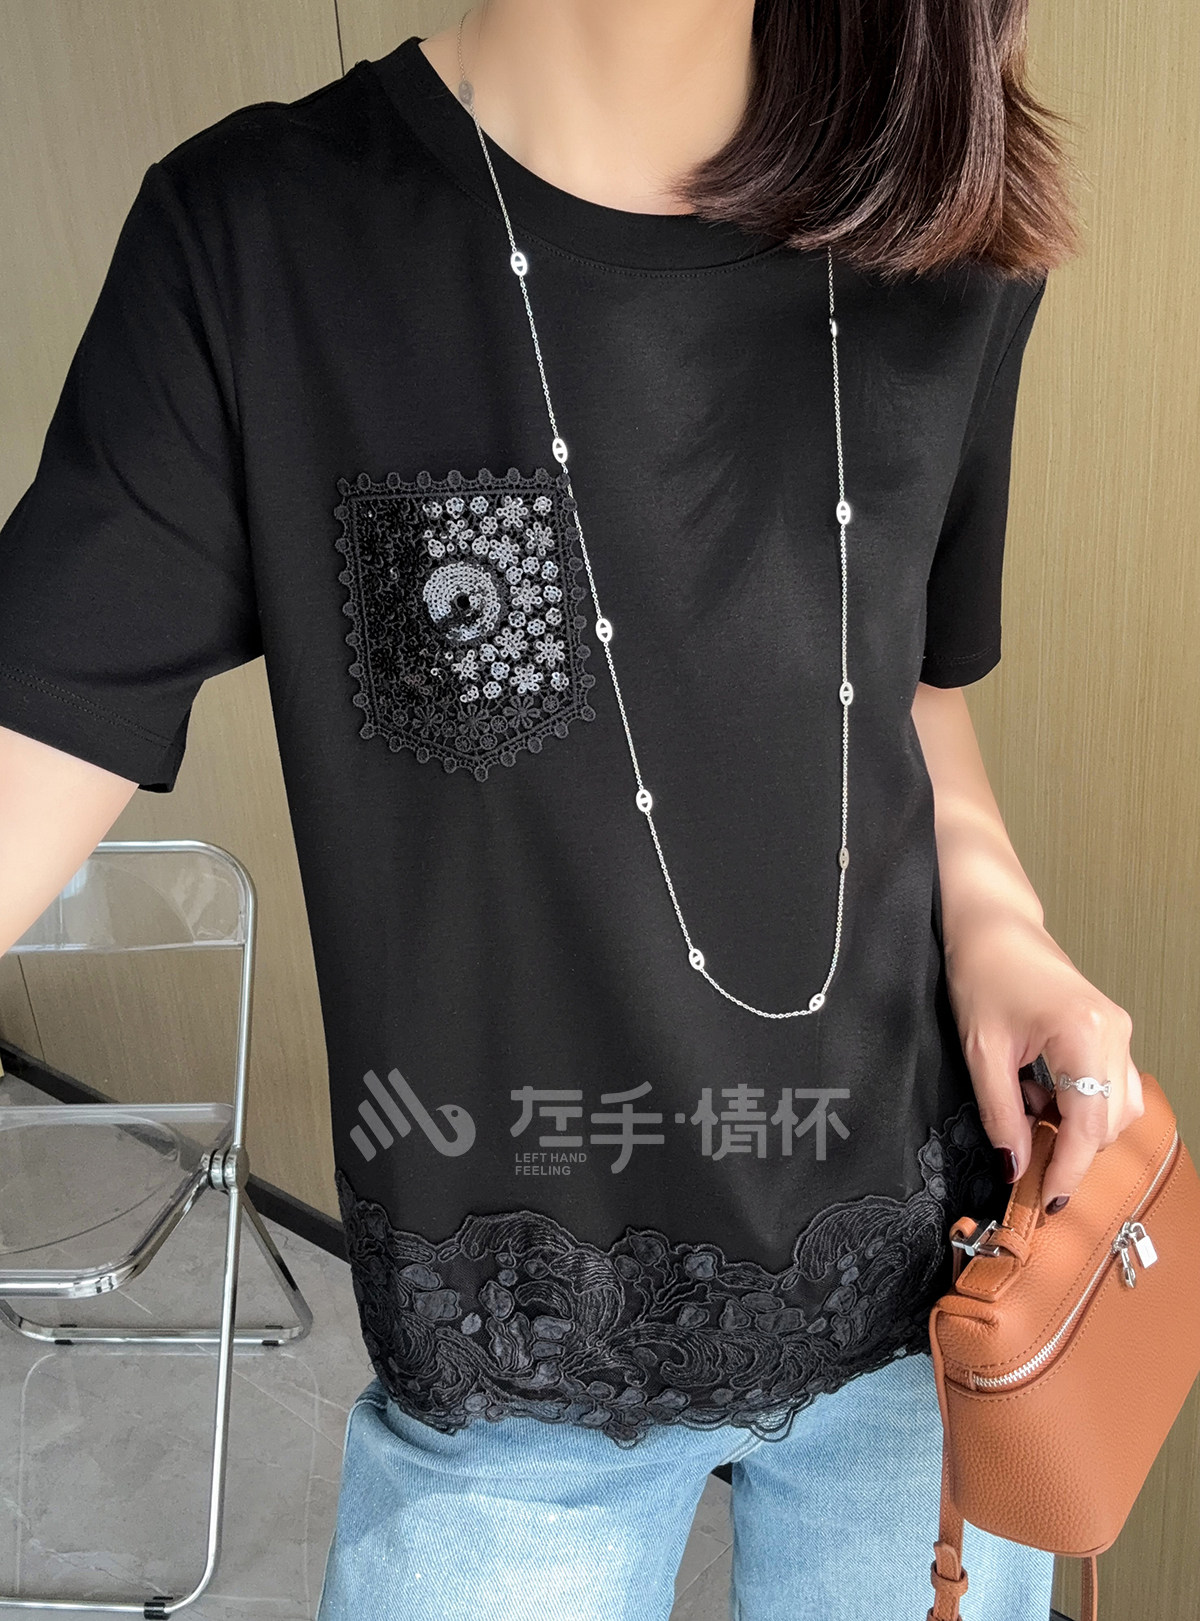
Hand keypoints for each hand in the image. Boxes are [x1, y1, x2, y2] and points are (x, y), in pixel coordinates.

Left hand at [943, 912, 1143, 1214]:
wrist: (993, 926)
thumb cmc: (982, 971)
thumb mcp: (981, 1051)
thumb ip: (1001, 1113)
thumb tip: (1015, 1165)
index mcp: (1084, 1033)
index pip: (1089, 1125)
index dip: (1068, 1170)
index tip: (1046, 1200)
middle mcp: (1113, 1032)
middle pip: (1109, 1123)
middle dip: (1071, 1153)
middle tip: (1027, 1169)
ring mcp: (1118, 1029)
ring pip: (1116, 1108)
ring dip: (1077, 1129)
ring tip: (1028, 1116)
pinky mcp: (1110, 1030)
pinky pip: (1110, 1086)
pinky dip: (1080, 1105)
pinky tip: (1041, 1096)